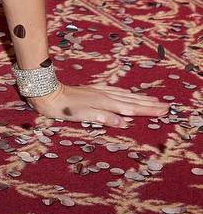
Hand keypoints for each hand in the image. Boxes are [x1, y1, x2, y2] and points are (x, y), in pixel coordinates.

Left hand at [28, 81, 170, 128]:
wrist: (47, 91)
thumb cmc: (63, 108)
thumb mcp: (81, 115)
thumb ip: (102, 118)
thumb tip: (122, 122)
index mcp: (104, 104)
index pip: (131, 109)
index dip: (147, 110)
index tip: (163, 111)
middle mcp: (104, 96)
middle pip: (131, 101)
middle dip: (149, 104)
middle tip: (166, 106)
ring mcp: (99, 92)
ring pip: (125, 96)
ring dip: (140, 98)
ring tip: (153, 100)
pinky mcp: (93, 90)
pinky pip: (115, 91)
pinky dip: (125, 94)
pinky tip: (126, 94)